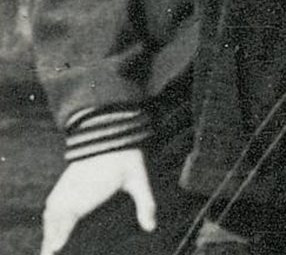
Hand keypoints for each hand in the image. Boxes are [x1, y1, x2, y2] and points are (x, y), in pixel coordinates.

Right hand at [41, 149, 155, 254]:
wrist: (112, 129)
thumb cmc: (126, 156)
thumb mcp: (139, 179)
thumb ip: (145, 204)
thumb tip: (151, 228)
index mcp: (89, 191)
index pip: (70, 217)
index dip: (60, 233)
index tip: (54, 249)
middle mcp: (74, 189)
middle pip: (56, 218)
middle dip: (52, 236)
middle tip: (50, 253)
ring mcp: (68, 183)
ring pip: (52, 210)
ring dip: (49, 227)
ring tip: (49, 246)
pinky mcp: (67, 178)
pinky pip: (53, 200)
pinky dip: (50, 215)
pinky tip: (50, 223)